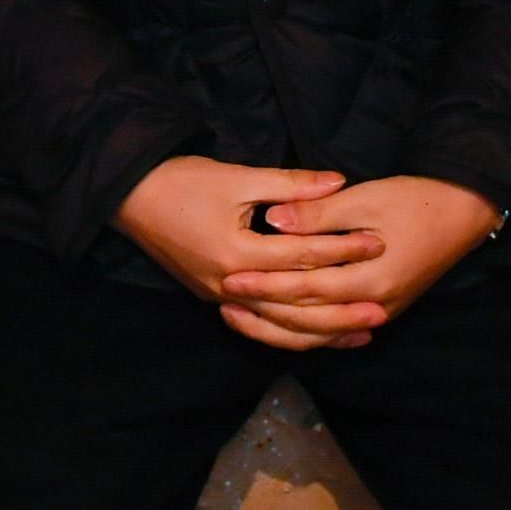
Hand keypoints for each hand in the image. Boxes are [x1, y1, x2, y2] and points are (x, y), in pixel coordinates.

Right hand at [115, 156, 379, 326]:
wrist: (128, 196)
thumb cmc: (182, 181)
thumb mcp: (238, 176)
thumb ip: (290, 185)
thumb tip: (339, 182)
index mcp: (237, 254)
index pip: (302, 257)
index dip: (342, 249)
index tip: (378, 244)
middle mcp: (229, 286)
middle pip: (295, 304)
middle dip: (340, 307)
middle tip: (382, 308)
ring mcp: (218, 297)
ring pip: (278, 324)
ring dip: (320, 330)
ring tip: (359, 333)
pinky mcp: (212, 297)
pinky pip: (260, 322)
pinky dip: (289, 328)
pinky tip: (313, 330)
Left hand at [215, 175, 501, 351]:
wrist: (465, 211)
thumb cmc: (416, 199)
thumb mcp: (365, 199)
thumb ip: (318, 213)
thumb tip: (273, 221)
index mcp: (370, 279)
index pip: (306, 290)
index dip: (267, 285)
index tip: (231, 278)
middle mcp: (375, 305)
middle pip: (310, 320)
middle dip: (265, 312)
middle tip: (224, 303)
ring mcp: (380, 311)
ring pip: (321, 332)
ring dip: (280, 327)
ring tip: (242, 317)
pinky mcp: (382, 306)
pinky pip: (336, 328)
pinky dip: (308, 329)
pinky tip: (282, 327)